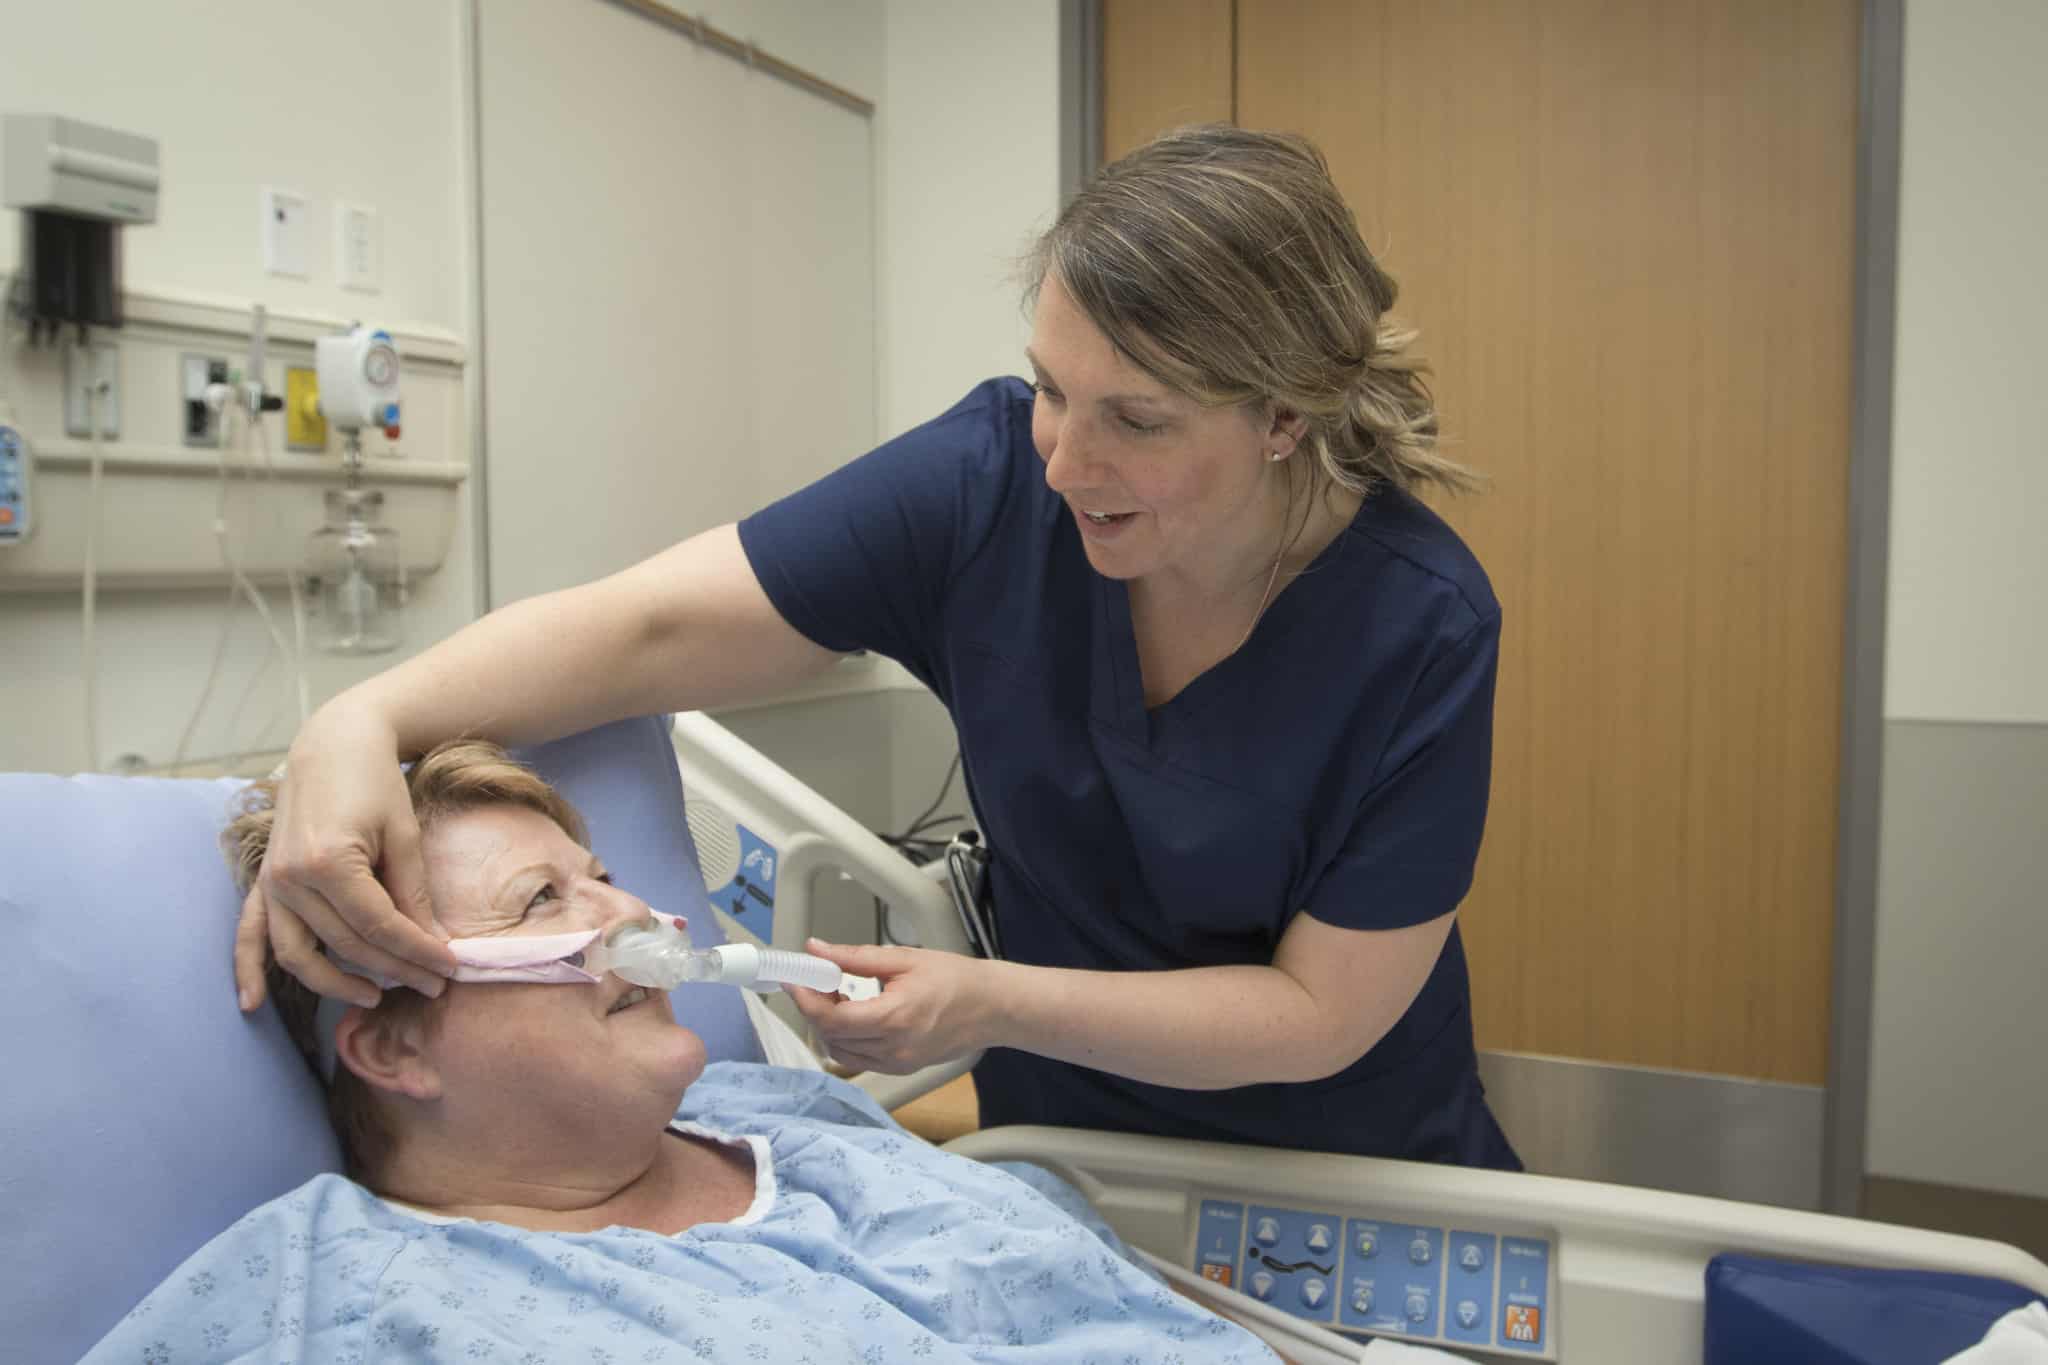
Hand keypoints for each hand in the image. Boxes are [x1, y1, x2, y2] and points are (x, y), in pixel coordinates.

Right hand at [232, 703, 456, 1010]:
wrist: (333, 744)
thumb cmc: (375, 782)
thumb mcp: (404, 835)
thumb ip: (412, 893)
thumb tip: (431, 943)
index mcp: (330, 862)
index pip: (381, 927)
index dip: (419, 952)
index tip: (450, 968)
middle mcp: (292, 877)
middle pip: (347, 944)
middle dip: (394, 969)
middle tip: (433, 985)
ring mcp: (272, 881)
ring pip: (300, 953)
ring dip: (335, 982)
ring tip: (375, 997)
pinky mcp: (264, 880)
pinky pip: (249, 933)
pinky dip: (248, 968)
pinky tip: (252, 1003)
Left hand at [783, 939, 996, 1073]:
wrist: (992, 1008)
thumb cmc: (957, 980)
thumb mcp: (904, 958)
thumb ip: (855, 956)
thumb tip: (818, 950)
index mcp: (894, 1018)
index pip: (831, 1019)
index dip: (806, 999)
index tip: (795, 979)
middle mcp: (893, 1049)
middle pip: (830, 1036)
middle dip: (815, 1007)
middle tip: (819, 979)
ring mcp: (896, 1064)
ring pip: (840, 1051)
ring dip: (829, 1024)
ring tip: (839, 995)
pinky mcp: (900, 1069)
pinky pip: (858, 1059)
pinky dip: (846, 1038)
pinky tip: (855, 1014)